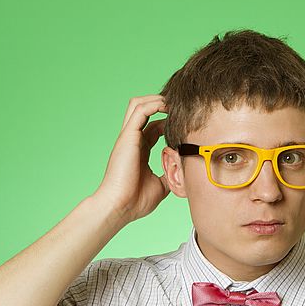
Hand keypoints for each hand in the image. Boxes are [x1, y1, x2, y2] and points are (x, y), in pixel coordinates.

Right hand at [92, 95, 169, 225]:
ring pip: (139, 104)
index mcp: (139, 151)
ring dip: (157, 99)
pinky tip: (168, 106)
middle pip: (144, 111)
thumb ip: (169, 175)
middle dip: (162, 104)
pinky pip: (140, 110)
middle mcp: (133, 140)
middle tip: (181, 105)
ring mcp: (129, 137)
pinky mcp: (128, 136)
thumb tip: (182, 174)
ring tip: (175, 101)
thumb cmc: (135, 201)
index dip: (169, 122)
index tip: (185, 122)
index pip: (154, 128)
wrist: (120, 207)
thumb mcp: (160, 186)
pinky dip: (154, 103)